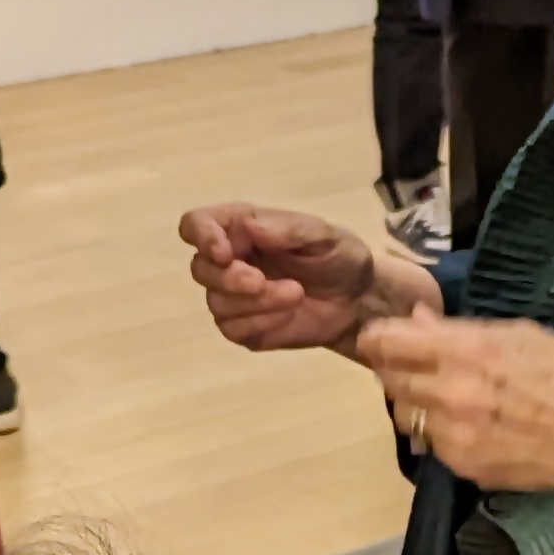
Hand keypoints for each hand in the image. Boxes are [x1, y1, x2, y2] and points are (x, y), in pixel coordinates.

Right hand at [181, 202, 428, 353]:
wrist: (357, 299)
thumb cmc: (338, 256)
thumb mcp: (323, 235)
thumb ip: (286, 228)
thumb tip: (247, 225)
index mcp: (240, 227)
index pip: (195, 225)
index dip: (201, 236)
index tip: (224, 253)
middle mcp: (229, 260)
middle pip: (201, 269)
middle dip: (232, 279)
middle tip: (263, 282)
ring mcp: (232, 297)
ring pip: (216, 303)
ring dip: (256, 304)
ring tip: (295, 295)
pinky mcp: (243, 328)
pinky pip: (233, 330)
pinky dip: (261, 324)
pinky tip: (288, 315)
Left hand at [355, 311, 553, 499]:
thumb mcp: (523, 336)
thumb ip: (462, 330)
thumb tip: (418, 321)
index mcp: (464, 353)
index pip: (386, 343)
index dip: (378, 337)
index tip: (383, 337)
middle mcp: (448, 395)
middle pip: (389, 380)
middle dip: (395, 368)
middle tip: (415, 363)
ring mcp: (453, 437)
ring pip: (405, 416)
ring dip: (414, 402)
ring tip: (443, 395)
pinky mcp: (464, 468)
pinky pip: (432, 444)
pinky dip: (440, 431)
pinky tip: (470, 424)